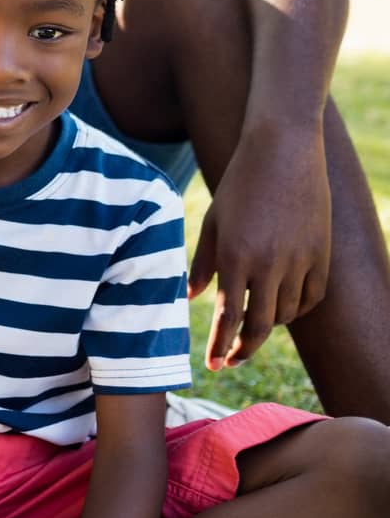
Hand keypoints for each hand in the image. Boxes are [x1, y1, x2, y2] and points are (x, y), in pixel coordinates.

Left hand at [189, 125, 330, 369]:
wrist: (283, 151)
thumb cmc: (239, 184)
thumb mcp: (213, 221)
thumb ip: (203, 263)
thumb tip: (194, 297)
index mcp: (235, 256)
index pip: (228, 317)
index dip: (221, 346)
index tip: (213, 366)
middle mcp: (268, 264)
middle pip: (261, 326)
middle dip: (244, 349)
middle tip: (231, 360)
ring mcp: (300, 260)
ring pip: (287, 314)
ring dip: (269, 327)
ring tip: (253, 328)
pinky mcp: (323, 254)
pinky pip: (312, 297)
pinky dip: (298, 309)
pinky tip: (284, 309)